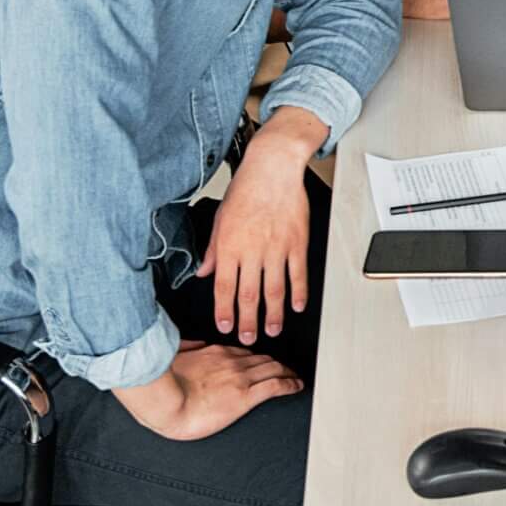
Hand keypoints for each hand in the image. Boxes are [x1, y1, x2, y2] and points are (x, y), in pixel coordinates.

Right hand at [116, 341, 303, 440]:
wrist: (164, 404)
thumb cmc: (162, 387)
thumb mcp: (172, 357)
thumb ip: (186, 348)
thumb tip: (194, 344)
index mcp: (214, 353)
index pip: (244, 352)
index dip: (257, 357)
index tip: (262, 361)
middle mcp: (232, 362)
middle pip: (263, 359)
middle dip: (277, 363)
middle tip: (286, 369)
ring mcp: (240, 378)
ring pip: (273, 369)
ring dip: (287, 372)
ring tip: (295, 376)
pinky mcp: (245, 396)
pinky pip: (276, 386)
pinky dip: (290, 384)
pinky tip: (297, 386)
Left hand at [199, 114, 323, 341]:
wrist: (273, 168)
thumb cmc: (246, 188)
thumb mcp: (220, 218)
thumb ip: (212, 249)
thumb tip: (206, 272)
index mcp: (230, 246)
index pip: (224, 287)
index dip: (224, 310)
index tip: (224, 326)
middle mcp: (253, 250)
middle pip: (249, 295)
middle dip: (248, 320)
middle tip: (248, 337)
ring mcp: (277, 248)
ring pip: (274, 290)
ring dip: (273, 314)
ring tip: (272, 329)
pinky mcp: (297, 243)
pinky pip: (298, 274)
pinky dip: (299, 293)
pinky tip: (296, 305)